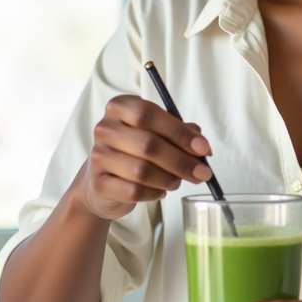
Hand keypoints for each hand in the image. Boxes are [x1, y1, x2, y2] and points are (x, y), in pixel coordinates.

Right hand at [77, 95, 213, 221]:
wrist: (105, 182)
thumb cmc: (135, 152)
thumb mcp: (157, 134)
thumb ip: (180, 134)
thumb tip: (202, 145)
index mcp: (120, 107)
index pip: (149, 114)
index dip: (179, 132)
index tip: (203, 148)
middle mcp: (105, 128)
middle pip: (148, 144)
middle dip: (181, 161)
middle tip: (202, 174)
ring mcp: (98, 156)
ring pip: (142, 171)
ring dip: (169, 179)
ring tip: (177, 181)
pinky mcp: (98, 183)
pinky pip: (134, 191)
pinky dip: (155, 193)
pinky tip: (160, 191)